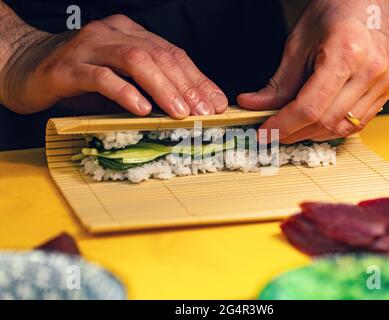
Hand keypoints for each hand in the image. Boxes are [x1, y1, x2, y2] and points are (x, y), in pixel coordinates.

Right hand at [0, 14, 227, 116]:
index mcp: (130, 34)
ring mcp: (90, 47)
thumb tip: (189, 108)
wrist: (26, 69)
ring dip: (162, 88)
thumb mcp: (121, 79)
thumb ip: (148, 86)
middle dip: (187, 86)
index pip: (173, 54)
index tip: (216, 102)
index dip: (197, 79)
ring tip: (180, 112)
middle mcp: (113, 34)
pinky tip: (141, 108)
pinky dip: (125, 92)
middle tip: (205, 111)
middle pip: (159, 56)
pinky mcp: (68, 67)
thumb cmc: (79, 77)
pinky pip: (101, 77)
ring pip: (135, 61)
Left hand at [238, 0, 388, 142]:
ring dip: (313, 134)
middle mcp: (370, 71)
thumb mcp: (298, 44)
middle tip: (275, 132)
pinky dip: (333, 128)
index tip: (265, 132)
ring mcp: (384, 82)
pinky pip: (358, 122)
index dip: (283, 126)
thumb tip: (253, 105)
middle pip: (326, 122)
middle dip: (295, 133)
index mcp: (346, 54)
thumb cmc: (334, 10)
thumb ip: (278, 83)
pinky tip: (317, 122)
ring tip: (294, 128)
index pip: (309, 108)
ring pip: (343, 128)